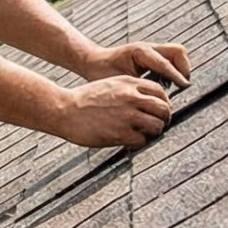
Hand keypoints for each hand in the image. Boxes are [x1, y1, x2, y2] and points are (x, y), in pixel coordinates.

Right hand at [56, 76, 173, 147]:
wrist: (63, 109)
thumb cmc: (83, 100)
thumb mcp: (109, 85)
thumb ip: (129, 90)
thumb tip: (147, 102)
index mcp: (128, 83)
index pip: (160, 92)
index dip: (163, 103)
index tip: (159, 111)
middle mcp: (131, 97)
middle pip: (164, 109)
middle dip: (163, 119)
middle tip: (156, 125)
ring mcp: (127, 115)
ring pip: (157, 126)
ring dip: (152, 132)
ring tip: (143, 134)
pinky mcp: (120, 133)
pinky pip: (142, 141)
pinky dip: (138, 143)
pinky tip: (129, 141)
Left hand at [79, 39, 190, 87]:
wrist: (93, 62)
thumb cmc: (102, 73)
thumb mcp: (119, 82)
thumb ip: (137, 88)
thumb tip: (155, 100)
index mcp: (140, 53)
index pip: (164, 63)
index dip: (176, 76)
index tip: (185, 87)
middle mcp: (148, 48)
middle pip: (178, 51)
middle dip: (184, 68)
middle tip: (183, 86)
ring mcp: (152, 50)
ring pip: (178, 53)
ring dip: (182, 68)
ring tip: (178, 86)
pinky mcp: (154, 55)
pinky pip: (172, 59)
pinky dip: (176, 70)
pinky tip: (170, 85)